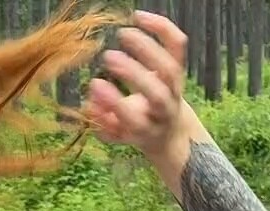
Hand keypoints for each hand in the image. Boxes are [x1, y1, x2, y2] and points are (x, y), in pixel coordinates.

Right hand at [86, 12, 198, 156]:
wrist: (170, 128)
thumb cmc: (136, 127)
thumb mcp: (116, 133)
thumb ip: (101, 122)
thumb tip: (90, 102)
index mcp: (147, 129)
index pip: (132, 118)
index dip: (114, 101)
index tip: (95, 83)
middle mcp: (165, 109)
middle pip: (156, 93)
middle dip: (133, 73)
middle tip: (108, 57)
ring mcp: (175, 87)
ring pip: (169, 68)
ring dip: (147, 47)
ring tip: (123, 33)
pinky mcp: (180, 68)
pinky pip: (177, 45)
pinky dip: (161, 28)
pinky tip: (138, 17)